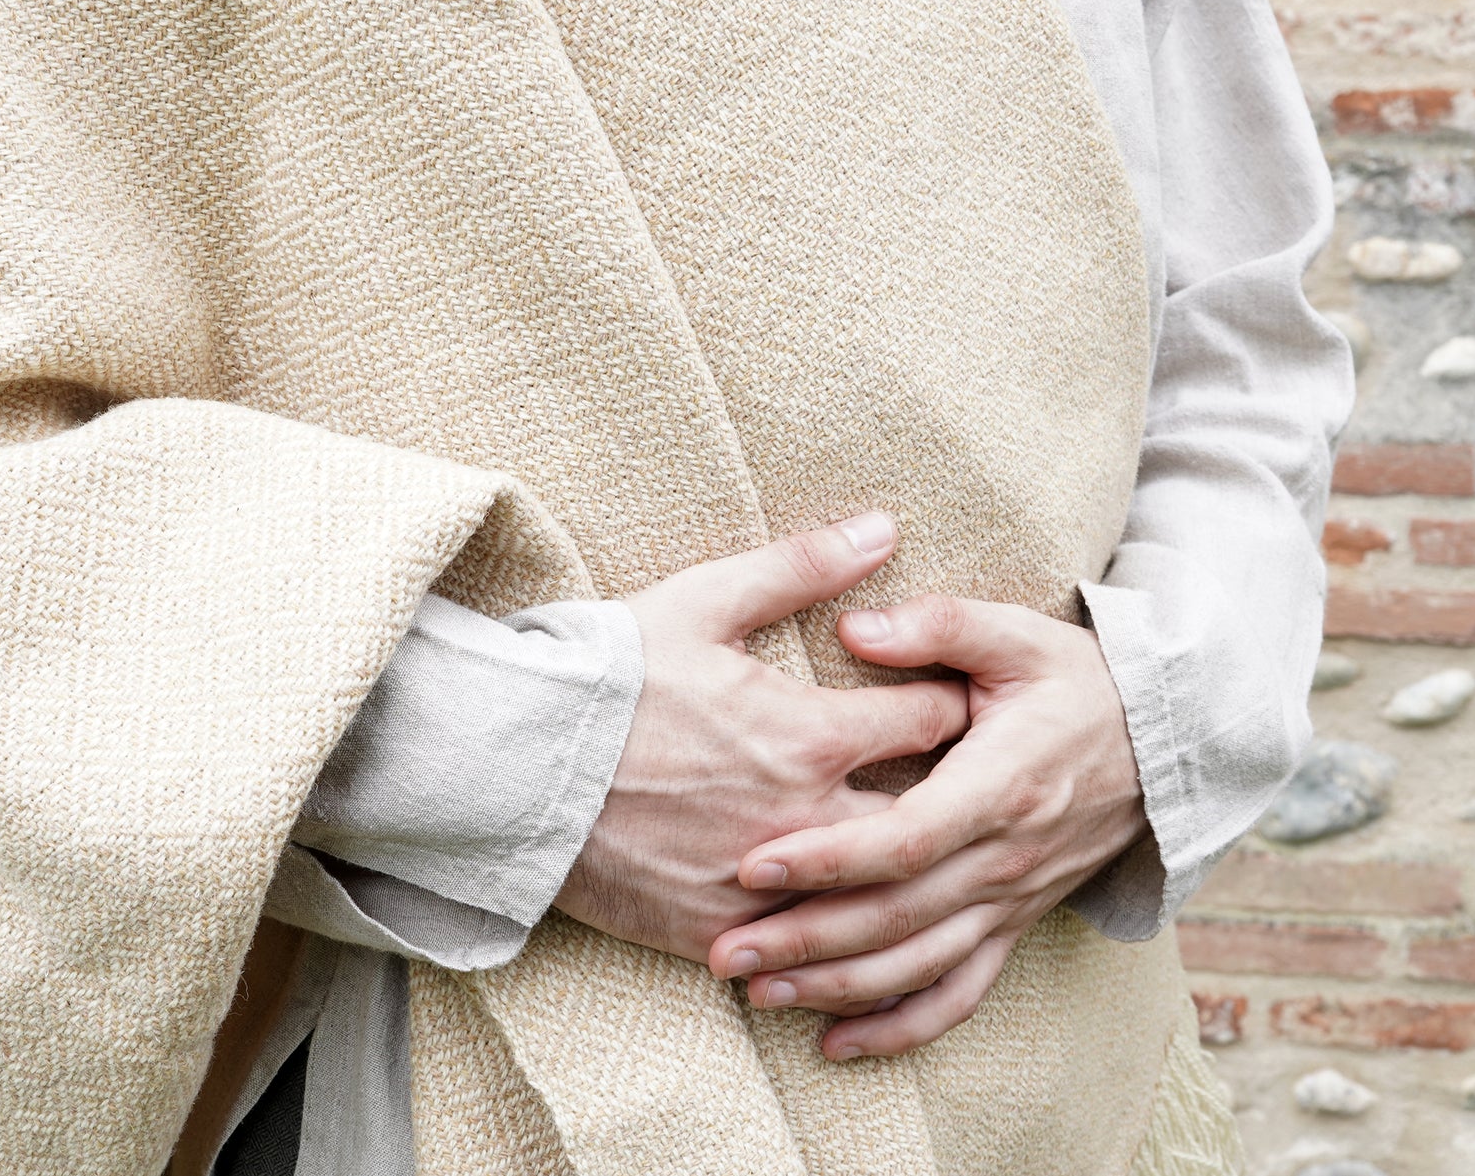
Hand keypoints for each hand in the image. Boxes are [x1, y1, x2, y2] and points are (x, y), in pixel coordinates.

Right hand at [553, 516, 969, 963]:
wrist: (511, 765)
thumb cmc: (606, 675)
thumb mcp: (703, 601)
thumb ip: (802, 566)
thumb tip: (884, 527)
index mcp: (811, 734)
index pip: (932, 720)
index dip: (953, 702)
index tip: (958, 698)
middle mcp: (805, 818)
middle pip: (924, 819)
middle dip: (948, 798)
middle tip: (963, 781)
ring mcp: (763, 885)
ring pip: (870, 896)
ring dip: (896, 873)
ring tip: (916, 854)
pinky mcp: (717, 930)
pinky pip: (799, 946)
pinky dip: (821, 928)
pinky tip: (836, 914)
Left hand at [705, 596, 1146, 1059]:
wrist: (1166, 742)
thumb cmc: (1077, 680)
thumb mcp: (1017, 634)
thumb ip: (938, 625)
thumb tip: (856, 630)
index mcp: (1000, 785)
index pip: (907, 839)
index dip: (830, 857)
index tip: (755, 863)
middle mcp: (1005, 857)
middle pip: (898, 916)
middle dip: (807, 938)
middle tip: (725, 949)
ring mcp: (1011, 900)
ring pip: (918, 965)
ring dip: (836, 988)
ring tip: (757, 991)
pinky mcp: (1013, 923)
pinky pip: (959, 992)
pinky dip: (900, 1026)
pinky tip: (836, 1044)